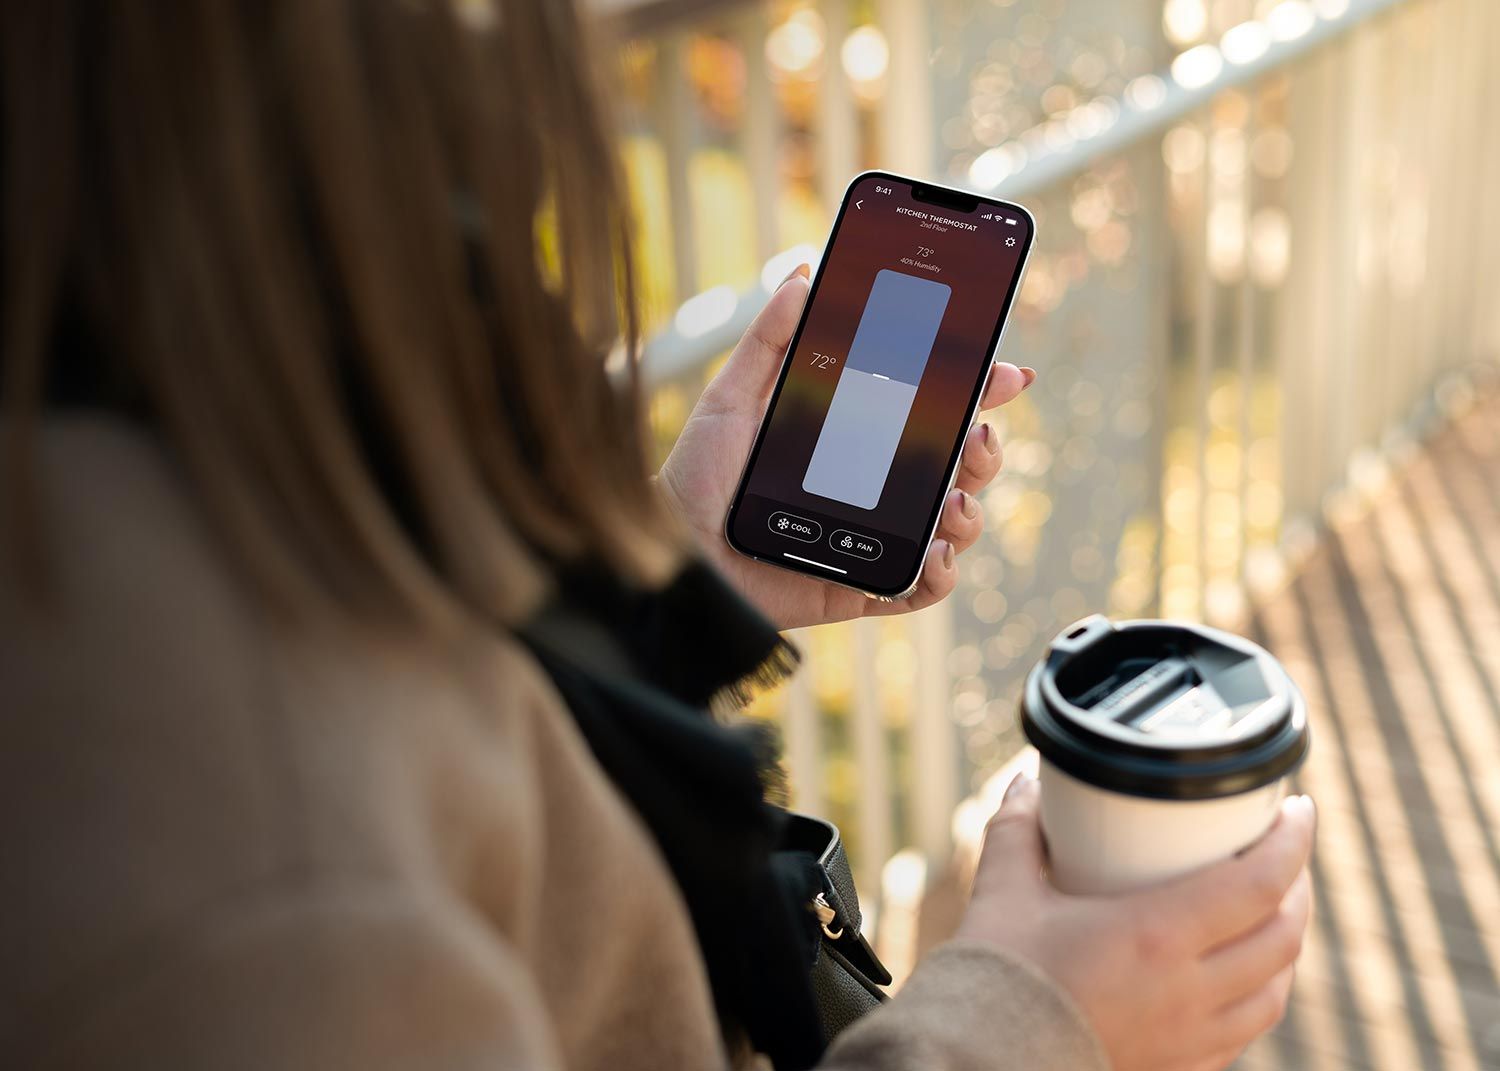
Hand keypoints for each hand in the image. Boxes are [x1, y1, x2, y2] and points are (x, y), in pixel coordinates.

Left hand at [658, 265, 1035, 630]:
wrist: (673, 549)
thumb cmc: (697, 477)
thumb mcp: (731, 398)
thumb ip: (769, 339)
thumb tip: (802, 275)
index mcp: (854, 435)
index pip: (930, 408)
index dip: (975, 389)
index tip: (1002, 371)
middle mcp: (873, 485)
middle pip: (956, 464)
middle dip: (985, 447)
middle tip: (978, 432)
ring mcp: (873, 536)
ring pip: (953, 523)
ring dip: (972, 508)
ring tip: (955, 498)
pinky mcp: (861, 585)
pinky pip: (920, 586)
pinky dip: (942, 573)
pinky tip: (935, 552)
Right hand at [957, 777, 1316, 1070]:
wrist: (981, 1060)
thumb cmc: (996, 976)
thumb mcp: (1003, 889)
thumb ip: (1018, 830)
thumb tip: (1026, 786)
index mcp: (1155, 935)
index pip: (1259, 884)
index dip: (1292, 842)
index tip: (1299, 810)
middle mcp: (1187, 990)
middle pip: (1282, 937)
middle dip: (1297, 889)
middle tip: (1283, 855)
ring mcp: (1188, 1039)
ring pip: (1273, 994)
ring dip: (1285, 949)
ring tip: (1272, 917)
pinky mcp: (1175, 1069)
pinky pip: (1240, 1035)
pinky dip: (1253, 999)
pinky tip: (1236, 984)